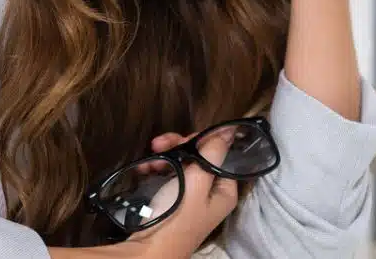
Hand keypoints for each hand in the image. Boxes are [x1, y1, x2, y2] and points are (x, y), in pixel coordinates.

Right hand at [123, 130, 237, 258]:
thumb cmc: (176, 215)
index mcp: (225, 191)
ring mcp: (191, 197)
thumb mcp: (197, 181)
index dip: (203, 141)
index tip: (185, 138)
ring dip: (165, 155)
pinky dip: (157, 167)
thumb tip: (230, 129)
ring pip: (182, 163)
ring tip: (150, 158)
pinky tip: (144, 168)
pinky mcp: (173, 200)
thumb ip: (213, 152)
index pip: (221, 154)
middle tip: (161, 144)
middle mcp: (211, 193)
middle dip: (179, 147)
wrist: (147, 249)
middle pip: (200, 157)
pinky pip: (168, 174)